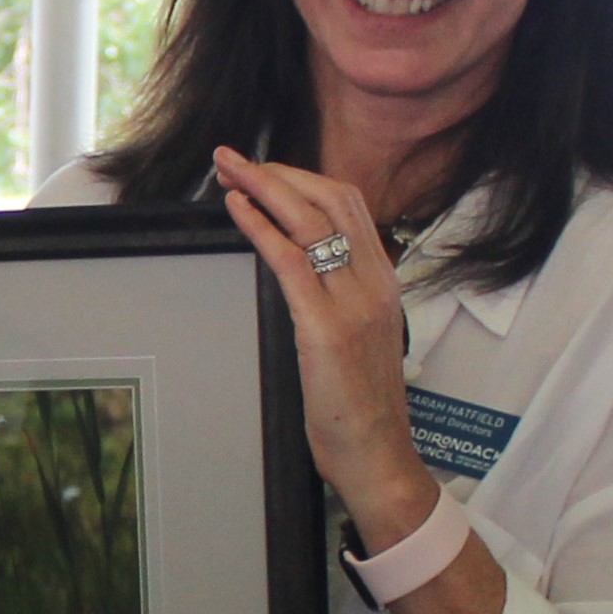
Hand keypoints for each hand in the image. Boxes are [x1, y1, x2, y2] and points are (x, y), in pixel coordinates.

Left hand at [215, 147, 439, 543]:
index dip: (303, 178)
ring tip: (229, 169)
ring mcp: (354, 303)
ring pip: (311, 220)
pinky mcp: (326, 329)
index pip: (348, 205)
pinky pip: (292, 262)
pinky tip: (239, 209)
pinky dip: (262, 227)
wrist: (379, 456)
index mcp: (383, 282)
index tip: (265, 169)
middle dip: (278, 171)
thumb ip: (340, 300)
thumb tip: (304, 271)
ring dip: (264, 186)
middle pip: (329, 199)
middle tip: (234, 157)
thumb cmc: (360, 407)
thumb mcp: (358, 338)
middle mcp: (374, 282)